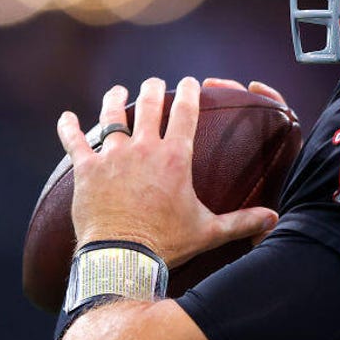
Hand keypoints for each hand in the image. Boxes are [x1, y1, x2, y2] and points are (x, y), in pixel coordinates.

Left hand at [56, 76, 278, 267]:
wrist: (123, 257)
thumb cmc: (167, 243)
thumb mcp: (208, 231)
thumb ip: (241, 221)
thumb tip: (273, 218)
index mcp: (175, 158)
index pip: (185, 113)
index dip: (189, 93)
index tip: (190, 82)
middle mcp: (144, 148)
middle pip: (149, 106)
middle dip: (152, 89)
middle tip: (154, 83)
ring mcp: (112, 156)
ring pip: (112, 116)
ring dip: (114, 100)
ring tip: (117, 91)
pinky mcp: (86, 169)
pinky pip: (75, 141)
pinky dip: (69, 127)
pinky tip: (67, 117)